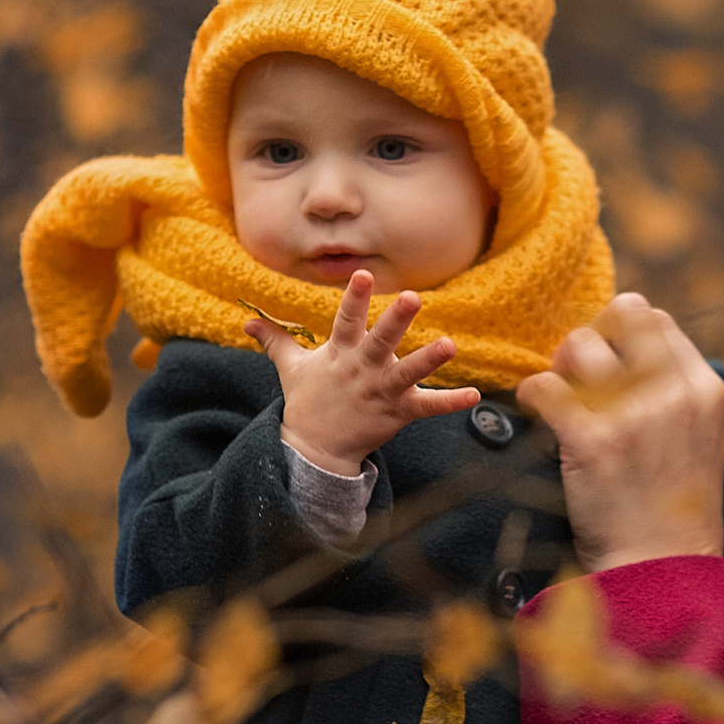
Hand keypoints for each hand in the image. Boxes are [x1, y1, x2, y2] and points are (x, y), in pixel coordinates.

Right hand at [245, 271, 479, 475]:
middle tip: (413, 296)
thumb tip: (248, 322)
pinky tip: (475, 394)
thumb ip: (275, 340)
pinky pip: (428, 407)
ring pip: (407, 373)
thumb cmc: (307, 402)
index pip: (345, 320)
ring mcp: (380, 392)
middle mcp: (361, 370)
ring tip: (450, 344)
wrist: (314, 450)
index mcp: (339, 354)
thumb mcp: (290, 368)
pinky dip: (451, 402)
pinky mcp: (398, 414)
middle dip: (395, 320)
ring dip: (428, 360)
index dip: (355, 297)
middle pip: (379, 341)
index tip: (364, 273)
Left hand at [516, 294, 723, 572]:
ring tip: (558, 395)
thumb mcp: (702, 440)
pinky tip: (533, 412)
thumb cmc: (675, 511)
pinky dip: (531, 394)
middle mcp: (673, 394)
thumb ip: (677, 393)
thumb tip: (631, 351)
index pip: (657, 320)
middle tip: (579, 373)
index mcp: (705, 390)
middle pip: (620, 315)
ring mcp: (632, 416)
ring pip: (578, 343)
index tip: (609, 364)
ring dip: (560, 364)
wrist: (662, 570)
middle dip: (594, 336)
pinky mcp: (590, 442)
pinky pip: (543, 386)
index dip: (624, 335)